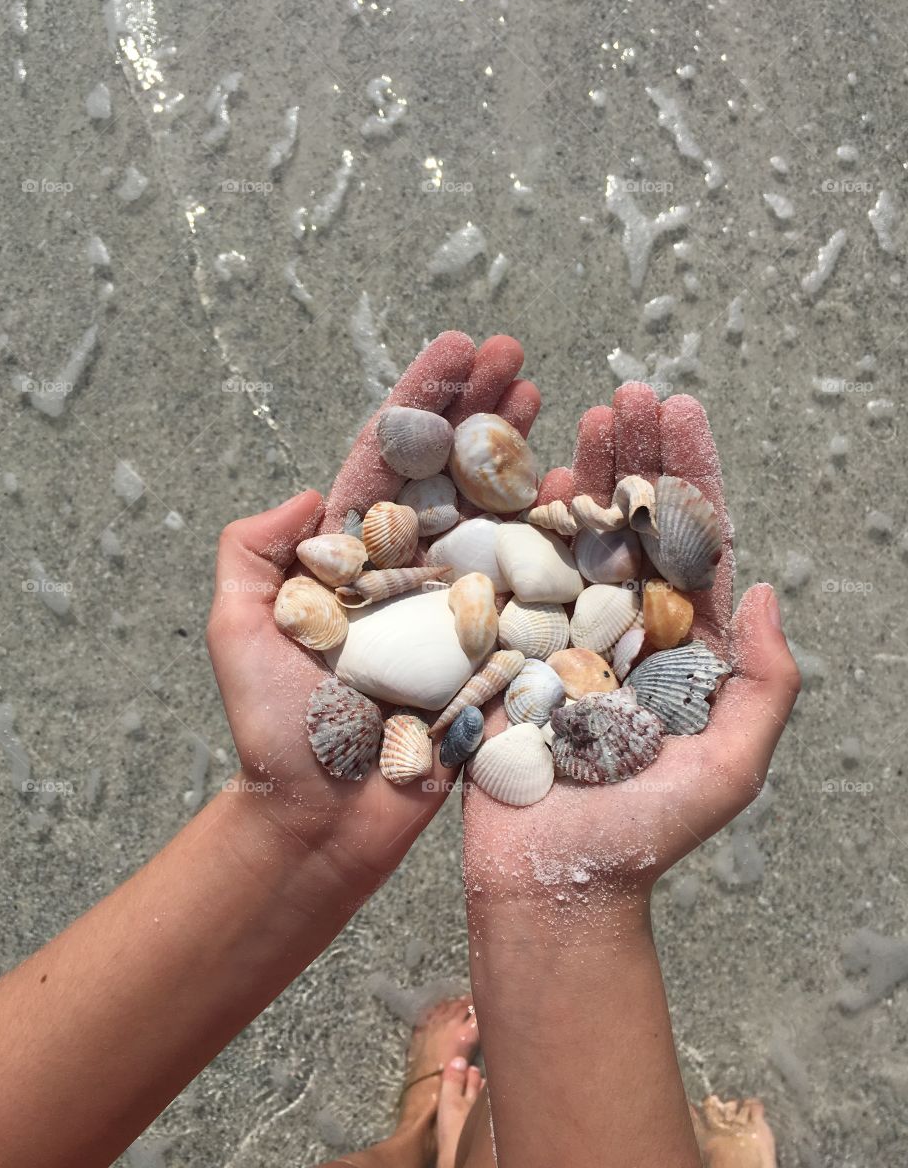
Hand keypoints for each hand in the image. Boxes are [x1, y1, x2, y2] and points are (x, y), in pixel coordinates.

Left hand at [206, 332, 540, 891]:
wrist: (323, 820)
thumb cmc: (275, 732)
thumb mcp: (238, 627)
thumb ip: (253, 552)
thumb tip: (307, 496)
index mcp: (354, 555)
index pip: (393, 458)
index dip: (425, 400)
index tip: (459, 346)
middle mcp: (412, 570)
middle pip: (453, 472)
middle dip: (483, 408)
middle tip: (517, 354)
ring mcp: (457, 607)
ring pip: (497, 515)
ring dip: (525, 454)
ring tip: (557, 400)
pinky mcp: (493, 649)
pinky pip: (532, 586)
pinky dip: (559, 537)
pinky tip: (581, 488)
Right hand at [463, 381, 800, 919]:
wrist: (552, 884)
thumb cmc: (644, 834)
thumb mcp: (731, 767)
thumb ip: (763, 683)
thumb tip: (764, 588)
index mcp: (683, 646)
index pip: (692, 541)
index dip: (689, 472)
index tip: (681, 412)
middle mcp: (626, 629)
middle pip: (634, 522)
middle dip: (634, 453)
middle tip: (630, 392)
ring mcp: (565, 634)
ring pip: (578, 536)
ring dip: (582, 472)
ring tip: (584, 413)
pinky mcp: (512, 649)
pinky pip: (520, 578)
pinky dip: (526, 526)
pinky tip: (533, 480)